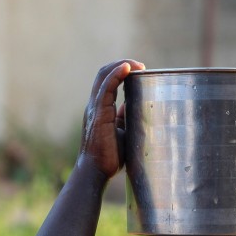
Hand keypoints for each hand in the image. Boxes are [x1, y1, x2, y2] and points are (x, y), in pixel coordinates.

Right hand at [78, 59, 144, 177]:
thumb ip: (123, 119)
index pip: (106, 81)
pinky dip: (116, 75)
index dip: (120, 71)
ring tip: (137, 65)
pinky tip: (127, 69)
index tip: (138, 70)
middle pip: (104, 74)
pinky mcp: (99, 114)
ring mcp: (95, 108)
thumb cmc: (108, 156)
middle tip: (141, 66)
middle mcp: (94, 105)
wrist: (96, 171)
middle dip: (122, 64)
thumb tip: (133, 107)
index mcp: (99, 109)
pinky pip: (106, 88)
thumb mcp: (121, 132)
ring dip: (121, 66)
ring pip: (104, 76)